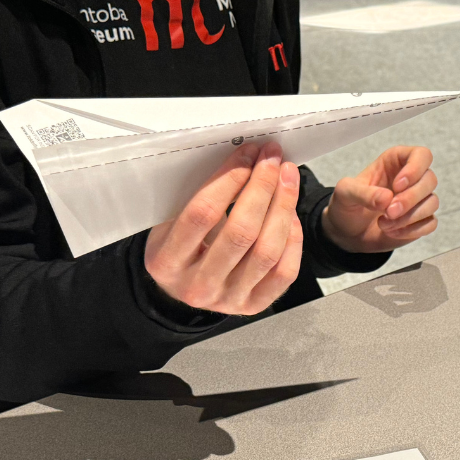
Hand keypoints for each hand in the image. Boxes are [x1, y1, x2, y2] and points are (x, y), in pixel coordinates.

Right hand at [145, 142, 303, 315]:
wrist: (181, 289)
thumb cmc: (176, 247)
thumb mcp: (169, 221)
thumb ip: (197, 196)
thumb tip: (243, 159)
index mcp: (167, 262)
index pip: (203, 214)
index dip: (231, 178)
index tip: (248, 154)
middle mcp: (197, 286)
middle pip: (241, 232)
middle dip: (263, 187)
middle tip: (273, 159)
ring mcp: (228, 299)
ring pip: (267, 251)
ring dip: (283, 206)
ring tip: (288, 177)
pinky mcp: (253, 305)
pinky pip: (284, 271)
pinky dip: (292, 238)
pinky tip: (289, 213)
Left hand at [326, 145, 438, 253]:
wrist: (347, 233)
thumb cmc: (347, 205)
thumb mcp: (345, 193)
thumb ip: (363, 193)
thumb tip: (387, 199)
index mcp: (395, 162)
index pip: (421, 155)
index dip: (414, 169)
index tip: (397, 186)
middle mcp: (412, 178)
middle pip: (430, 180)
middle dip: (410, 199)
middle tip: (388, 212)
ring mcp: (418, 200)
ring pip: (433, 202)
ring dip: (409, 217)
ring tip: (384, 224)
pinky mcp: (420, 221)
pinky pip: (430, 223)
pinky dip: (412, 230)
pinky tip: (393, 232)